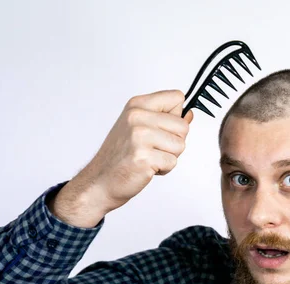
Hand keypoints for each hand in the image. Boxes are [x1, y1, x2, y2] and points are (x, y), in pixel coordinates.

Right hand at [74, 90, 193, 213]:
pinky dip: (163, 170)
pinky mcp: (144, 157)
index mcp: (137, 105)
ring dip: (169, 157)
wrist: (100, 181)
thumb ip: (165, 119)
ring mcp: (139, 136)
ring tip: (149, 158)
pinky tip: (146, 168)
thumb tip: (189, 115)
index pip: (177, 97)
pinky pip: (172, 162)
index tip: (162, 128)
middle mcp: (137, 116)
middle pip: (183, 126)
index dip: (176, 116)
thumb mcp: (138, 127)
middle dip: (174, 142)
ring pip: (180, 145)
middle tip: (153, 149)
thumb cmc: (120, 156)